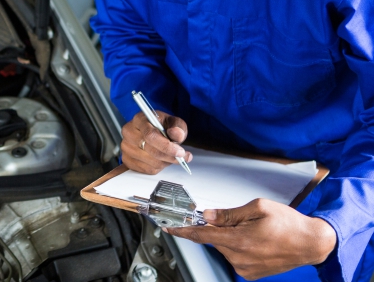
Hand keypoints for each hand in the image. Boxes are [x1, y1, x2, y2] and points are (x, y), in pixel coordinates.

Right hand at [120, 110, 191, 173]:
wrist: (152, 133)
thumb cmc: (162, 127)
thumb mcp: (173, 122)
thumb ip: (178, 126)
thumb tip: (177, 134)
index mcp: (139, 119)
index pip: (150, 135)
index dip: (166, 146)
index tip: (180, 152)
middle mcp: (129, 132)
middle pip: (150, 150)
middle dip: (170, 156)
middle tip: (182, 157)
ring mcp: (126, 147)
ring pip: (150, 162)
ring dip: (165, 162)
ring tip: (170, 156)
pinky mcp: (127, 159)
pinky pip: (147, 170)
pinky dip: (158, 167)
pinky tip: (161, 160)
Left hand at [166, 199, 336, 278]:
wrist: (311, 243)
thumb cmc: (289, 223)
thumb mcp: (258, 208)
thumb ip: (229, 214)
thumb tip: (207, 215)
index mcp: (239, 240)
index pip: (201, 235)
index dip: (183, 230)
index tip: (169, 228)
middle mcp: (239, 257)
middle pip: (215, 239)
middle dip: (221, 228)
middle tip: (241, 221)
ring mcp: (245, 268)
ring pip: (225, 247)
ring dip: (232, 238)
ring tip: (255, 232)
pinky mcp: (250, 274)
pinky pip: (235, 257)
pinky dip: (239, 247)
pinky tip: (256, 242)